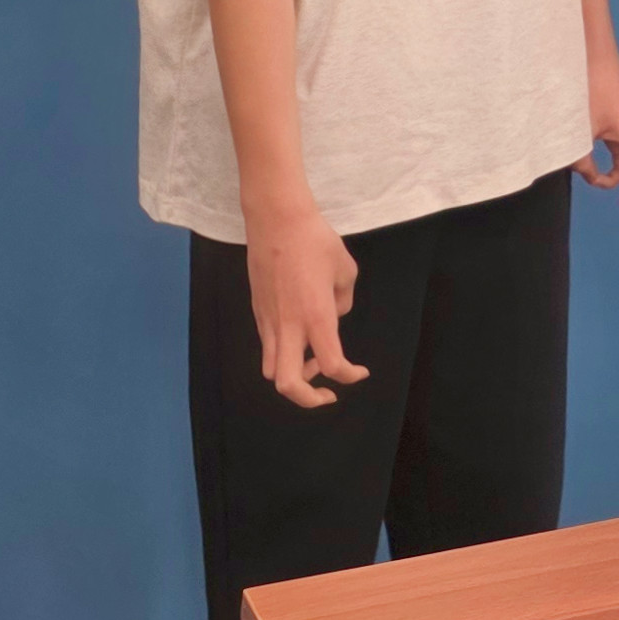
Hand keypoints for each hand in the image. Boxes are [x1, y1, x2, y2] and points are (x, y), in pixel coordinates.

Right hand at [242, 203, 369, 408]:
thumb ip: (343, 300)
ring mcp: (268, 321)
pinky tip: (299, 336)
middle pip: (287, 385)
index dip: (349, 376)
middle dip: (308, 398)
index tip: (361, 372)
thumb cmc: (316, 241)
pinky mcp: (257, 313)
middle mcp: (288, 326)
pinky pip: (268, 347)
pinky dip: (283, 354)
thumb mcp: (345, 270)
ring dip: (293, 375)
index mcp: (315, 316)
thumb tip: (334, 315)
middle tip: (327, 392)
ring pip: (271, 370)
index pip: (332, 364)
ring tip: (314, 359)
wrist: (277, 221)